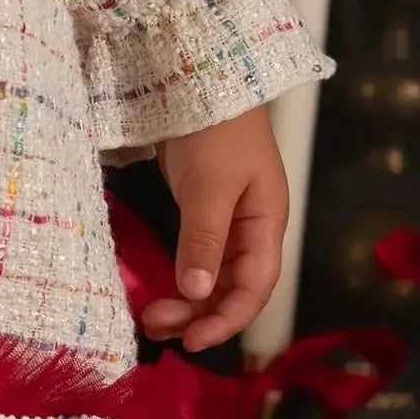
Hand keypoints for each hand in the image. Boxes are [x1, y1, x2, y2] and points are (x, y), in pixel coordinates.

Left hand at [133, 105, 287, 355]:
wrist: (203, 76)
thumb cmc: (216, 128)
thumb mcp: (211, 186)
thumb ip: (204, 240)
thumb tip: (197, 294)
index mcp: (267, 223)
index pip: (255, 287)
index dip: (227, 320)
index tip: (192, 342)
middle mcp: (253, 228)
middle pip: (234, 287)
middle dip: (200, 314)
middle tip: (157, 327)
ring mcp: (229, 220)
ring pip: (214, 276)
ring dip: (188, 300)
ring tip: (152, 317)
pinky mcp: (205, 210)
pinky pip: (198, 256)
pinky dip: (181, 276)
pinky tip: (160, 289)